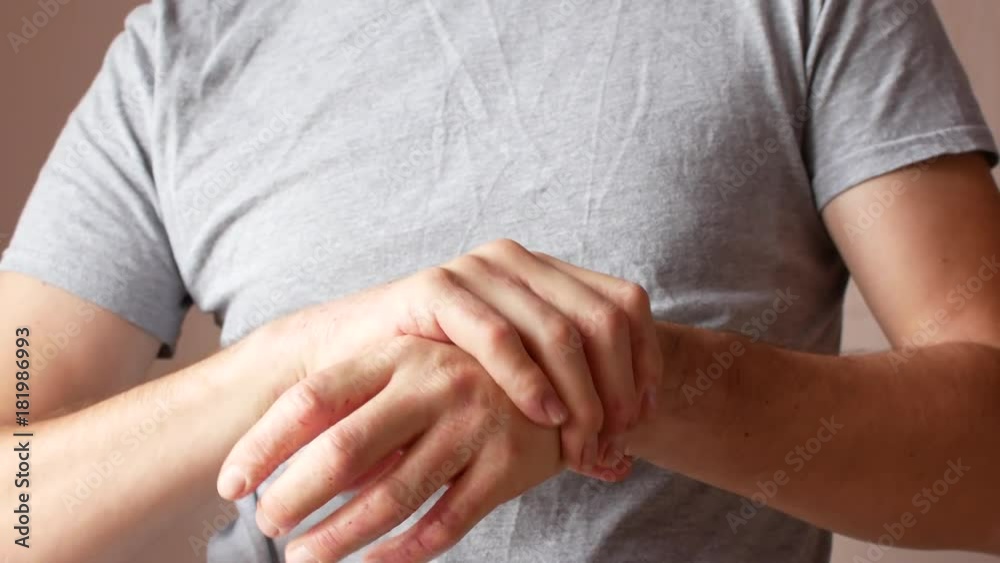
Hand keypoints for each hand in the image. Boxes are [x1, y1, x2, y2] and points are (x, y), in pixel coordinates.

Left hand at [219, 335, 576, 562]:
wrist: (561, 381)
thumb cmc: (461, 381)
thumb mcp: (409, 371)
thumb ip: (356, 409)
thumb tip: (277, 469)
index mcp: (399, 353)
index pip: (313, 398)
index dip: (265, 444)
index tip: (232, 483)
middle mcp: (435, 383)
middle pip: (346, 449)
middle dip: (295, 496)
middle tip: (266, 525)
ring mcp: (475, 425)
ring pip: (392, 497)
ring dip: (338, 536)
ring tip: (301, 557)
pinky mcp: (507, 466)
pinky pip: (444, 524)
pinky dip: (400, 553)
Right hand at [287, 239, 660, 470]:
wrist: (350, 361)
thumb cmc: (438, 382)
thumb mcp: (514, 386)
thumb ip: (566, 407)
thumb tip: (623, 465)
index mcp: (546, 272)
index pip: (625, 304)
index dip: (644, 363)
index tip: (640, 419)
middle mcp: (518, 261)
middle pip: (603, 319)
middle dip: (617, 390)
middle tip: (611, 443)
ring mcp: (479, 269)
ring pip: (561, 330)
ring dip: (581, 396)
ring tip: (581, 444)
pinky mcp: (437, 288)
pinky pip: (499, 335)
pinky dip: (529, 380)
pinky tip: (544, 415)